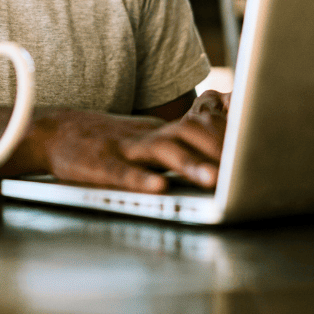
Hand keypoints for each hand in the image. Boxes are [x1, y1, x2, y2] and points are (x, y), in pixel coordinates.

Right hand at [34, 90, 229, 193]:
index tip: (258, 141)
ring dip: (189, 164)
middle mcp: (146, 136)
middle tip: (244, 167)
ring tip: (213, 179)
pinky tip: (158, 188)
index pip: (200, 125)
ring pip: (160, 151)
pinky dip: (141, 179)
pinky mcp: (100, 164)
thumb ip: (178, 138)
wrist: (55, 131)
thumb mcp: (145, 135)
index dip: (228, 133)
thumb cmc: (107, 140)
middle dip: (218, 149)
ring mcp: (123, 148)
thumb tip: (221, 140)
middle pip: (187, 133)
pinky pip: (122, 172)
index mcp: (159, 131)